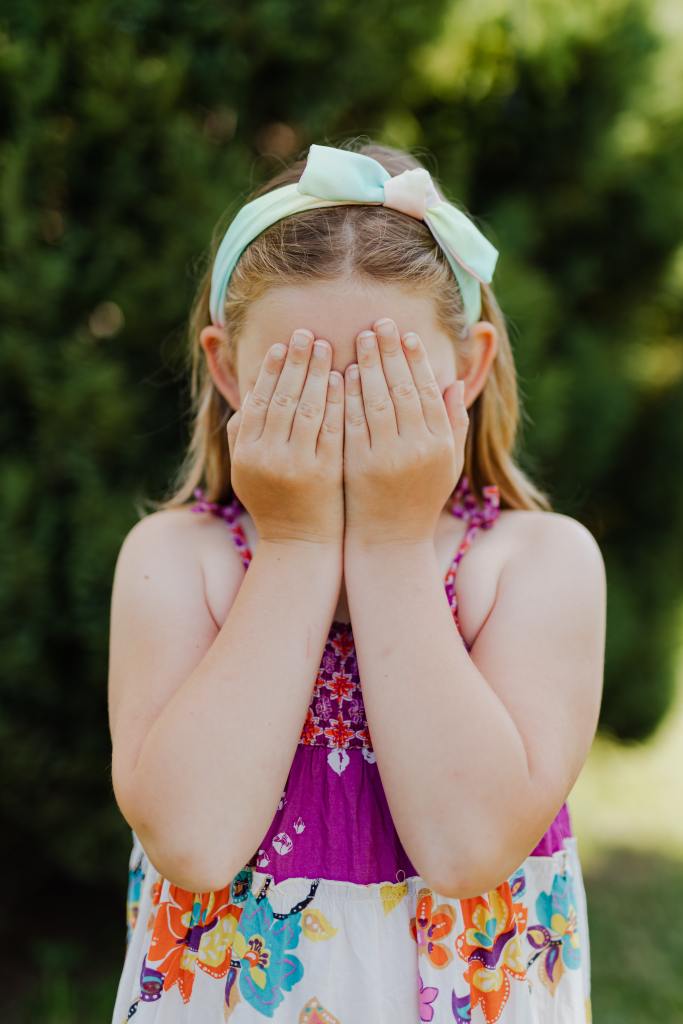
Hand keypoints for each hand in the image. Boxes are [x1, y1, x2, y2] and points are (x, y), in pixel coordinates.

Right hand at [226, 329, 344, 544]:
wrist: (301, 544)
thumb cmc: (275, 502)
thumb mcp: (246, 471)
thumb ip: (242, 434)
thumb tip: (249, 394)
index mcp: (246, 452)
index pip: (258, 400)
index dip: (270, 369)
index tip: (282, 344)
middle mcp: (268, 457)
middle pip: (283, 397)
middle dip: (296, 362)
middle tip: (307, 334)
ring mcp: (298, 465)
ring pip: (307, 409)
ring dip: (317, 374)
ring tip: (327, 348)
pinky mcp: (326, 472)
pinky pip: (331, 428)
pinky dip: (337, 401)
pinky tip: (344, 379)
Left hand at [343, 318, 467, 545]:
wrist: (388, 542)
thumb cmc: (420, 499)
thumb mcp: (447, 464)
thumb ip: (453, 424)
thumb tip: (454, 382)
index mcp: (440, 444)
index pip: (429, 391)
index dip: (417, 360)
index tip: (406, 335)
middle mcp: (416, 449)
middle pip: (402, 389)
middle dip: (390, 353)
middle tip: (378, 324)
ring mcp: (385, 458)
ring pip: (376, 401)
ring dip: (366, 366)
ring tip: (359, 339)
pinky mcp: (357, 466)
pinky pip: (351, 422)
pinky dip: (346, 395)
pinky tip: (339, 374)